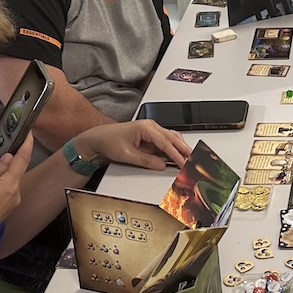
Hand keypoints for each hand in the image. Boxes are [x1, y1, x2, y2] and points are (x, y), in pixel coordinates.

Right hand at [0, 137, 31, 251]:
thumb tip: (9, 157)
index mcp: (11, 186)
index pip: (22, 160)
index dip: (27, 145)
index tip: (29, 132)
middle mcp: (15, 195)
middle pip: (16, 170)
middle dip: (10, 156)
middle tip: (5, 142)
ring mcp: (10, 203)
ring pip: (7, 180)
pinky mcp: (3, 209)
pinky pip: (2, 189)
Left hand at [72, 120, 191, 170]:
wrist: (97, 139)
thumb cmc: (108, 141)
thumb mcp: (126, 154)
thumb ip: (145, 160)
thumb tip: (161, 165)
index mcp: (145, 127)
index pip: (165, 142)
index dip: (176, 154)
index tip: (183, 163)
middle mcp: (150, 127)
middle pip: (172, 138)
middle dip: (184, 149)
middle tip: (194, 160)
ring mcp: (150, 131)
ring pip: (171, 139)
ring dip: (181, 148)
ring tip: (190, 158)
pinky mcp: (149, 137)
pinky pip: (166, 142)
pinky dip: (174, 148)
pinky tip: (179, 155)